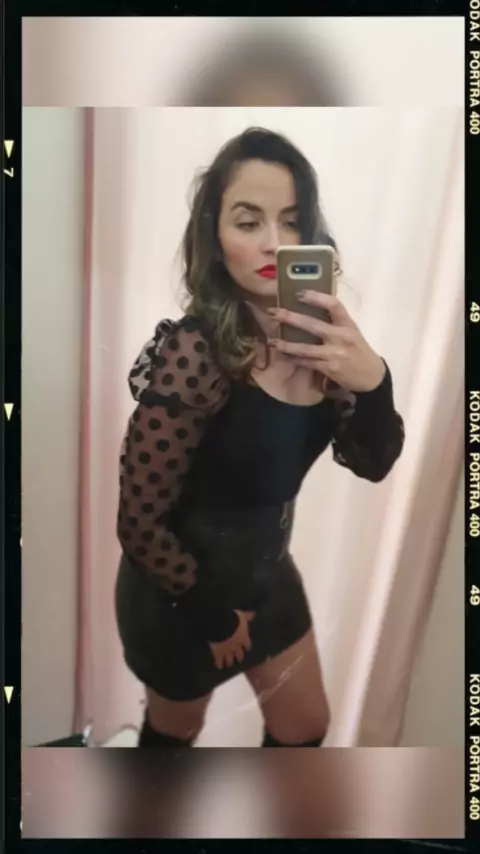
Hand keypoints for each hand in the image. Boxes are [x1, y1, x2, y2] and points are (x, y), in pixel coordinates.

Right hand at [208, 610, 254, 669]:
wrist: (222, 626)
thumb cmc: (233, 619)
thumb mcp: (241, 616)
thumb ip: (247, 616)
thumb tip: (254, 613)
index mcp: (243, 638)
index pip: (247, 645)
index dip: (247, 646)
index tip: (247, 648)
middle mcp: (236, 647)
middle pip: (239, 655)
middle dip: (239, 657)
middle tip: (239, 659)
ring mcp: (227, 651)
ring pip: (229, 660)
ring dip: (229, 662)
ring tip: (229, 664)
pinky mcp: (218, 653)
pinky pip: (219, 661)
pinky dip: (219, 663)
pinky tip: (219, 666)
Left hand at [267, 291, 385, 392]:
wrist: (371, 376)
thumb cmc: (358, 350)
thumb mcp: (352, 332)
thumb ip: (335, 322)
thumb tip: (311, 309)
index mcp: (348, 323)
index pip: (333, 304)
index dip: (316, 297)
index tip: (299, 293)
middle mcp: (342, 336)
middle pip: (313, 324)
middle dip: (290, 318)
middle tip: (274, 313)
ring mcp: (335, 353)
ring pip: (305, 348)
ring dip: (286, 345)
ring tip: (272, 342)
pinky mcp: (330, 368)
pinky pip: (307, 362)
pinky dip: (294, 359)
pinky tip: (284, 357)